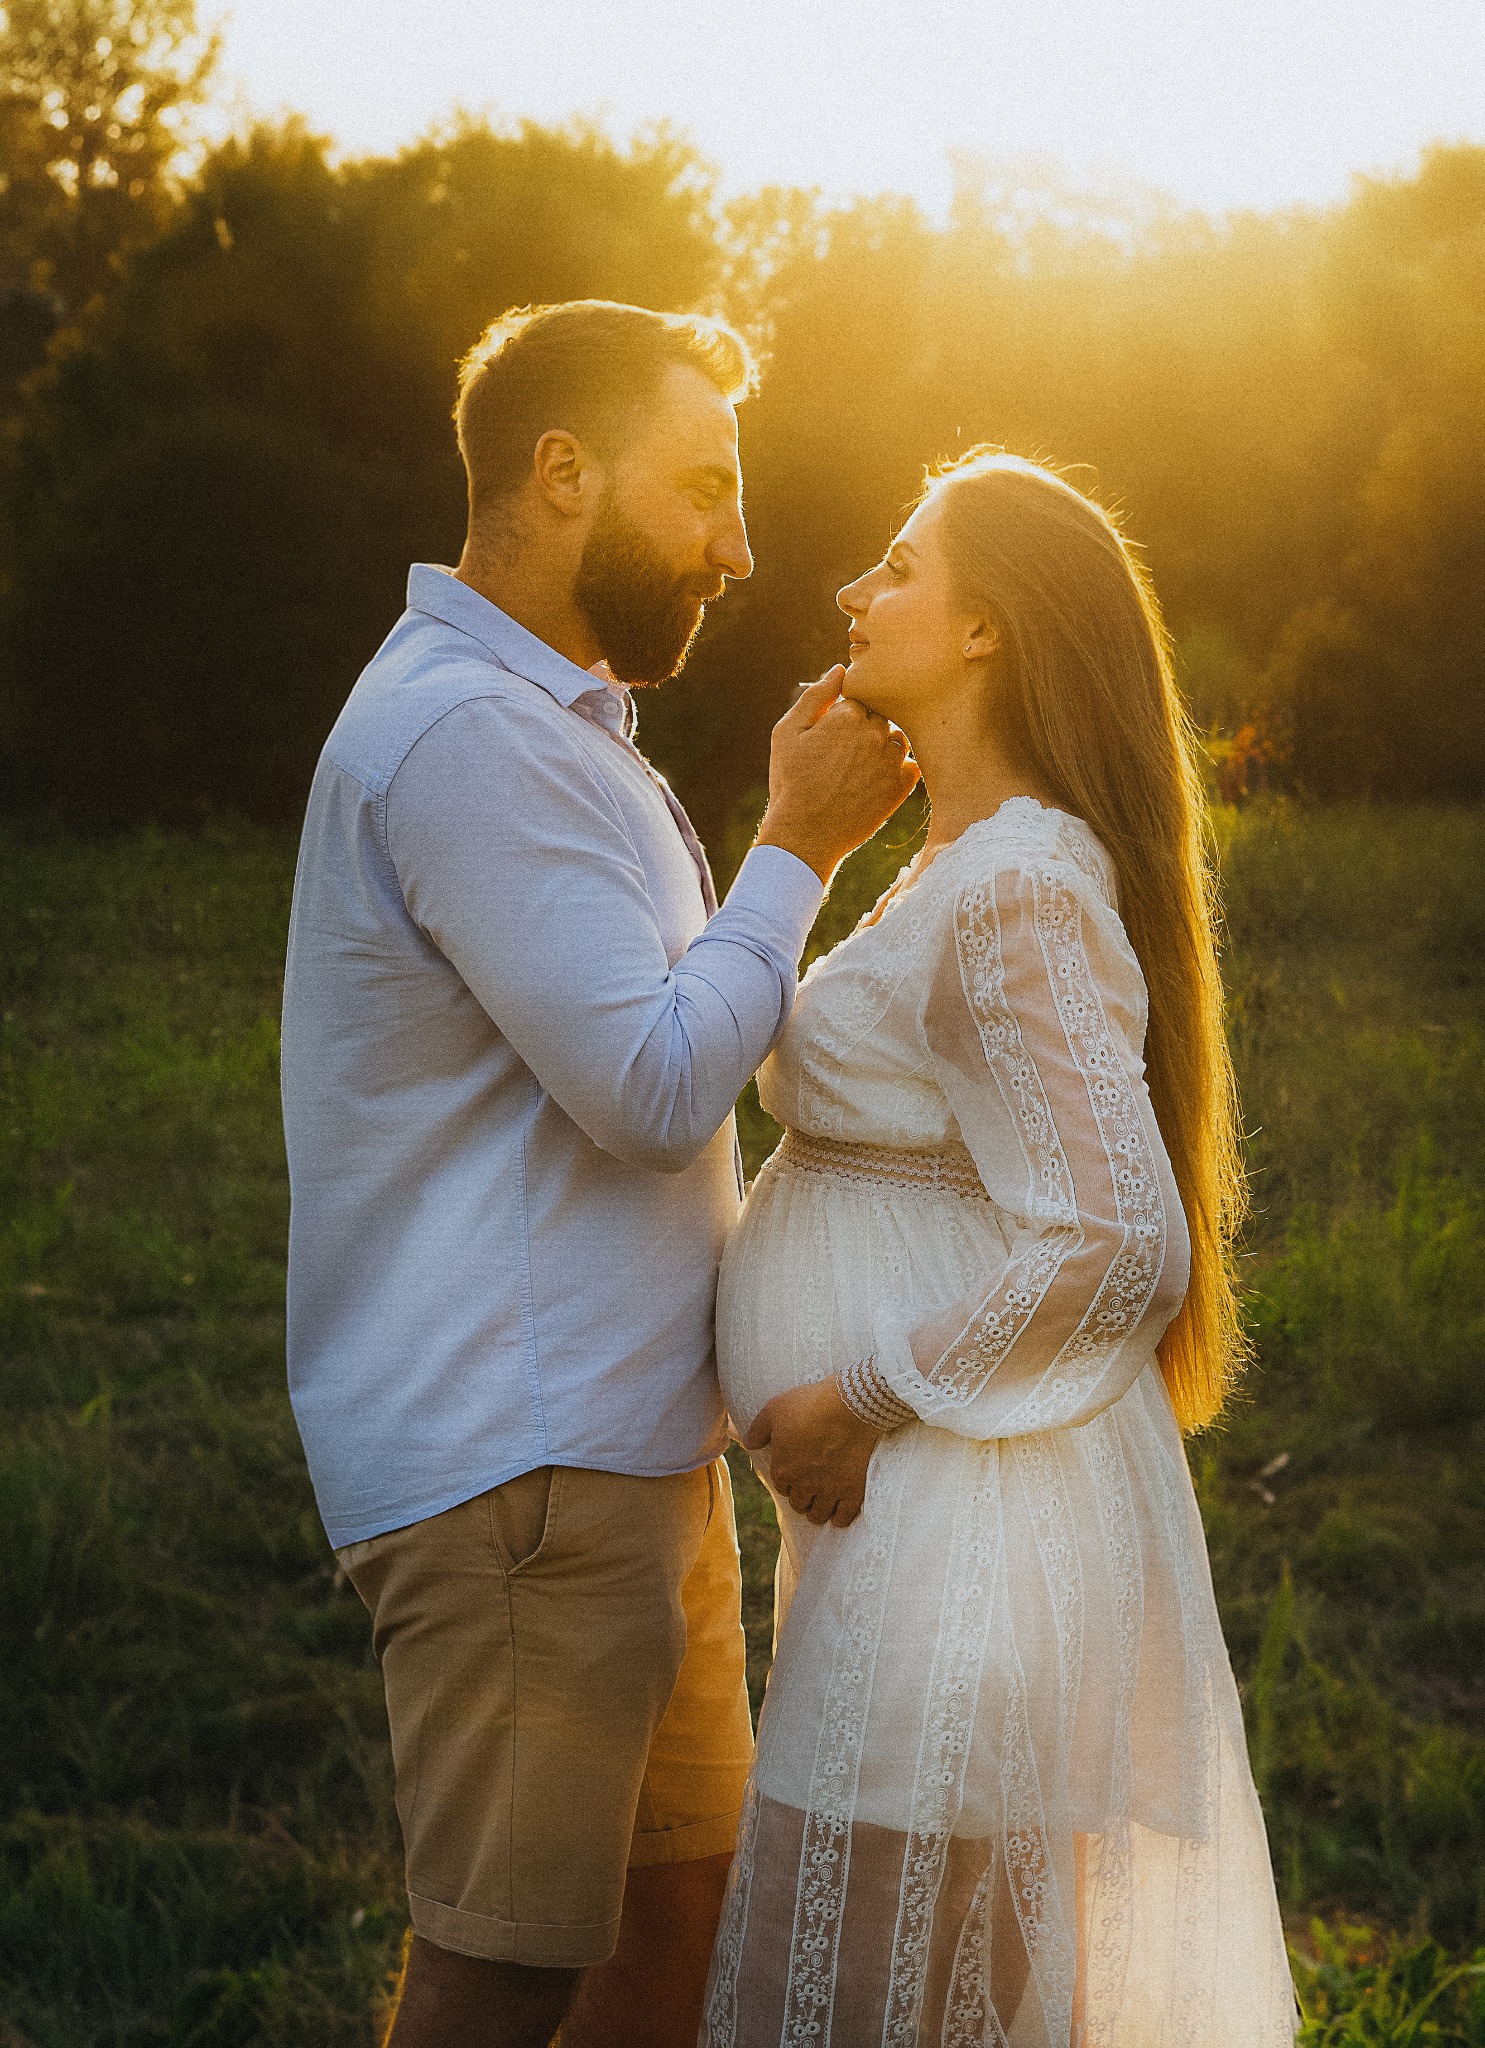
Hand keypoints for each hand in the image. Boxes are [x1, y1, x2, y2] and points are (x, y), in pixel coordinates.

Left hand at [743, 1377, 880, 1527]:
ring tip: (821, 1507)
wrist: (849, 1406)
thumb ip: (758, 1430)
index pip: (781, 1486)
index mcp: (783, 1469)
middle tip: (808, 1493)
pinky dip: (840, 1518)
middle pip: (799, 1503)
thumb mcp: (774, 1409)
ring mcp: (829, 1490)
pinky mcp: (853, 1490)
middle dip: (801, 1499)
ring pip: (819, 1514)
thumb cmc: (809, 1404)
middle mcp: (804, 1484)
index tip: (794, 1475)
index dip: (787, 1481)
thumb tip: (748, 1444)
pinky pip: (844, 1516)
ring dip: (817, 1512)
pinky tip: (838, 1515)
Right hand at [755, 667, 918, 885]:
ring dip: (883, 747)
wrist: (805, 833)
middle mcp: (874, 733)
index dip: (847, 715)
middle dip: (867, 728)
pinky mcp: (901, 786)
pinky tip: (875, 781)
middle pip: (882, 716)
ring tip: (859, 769)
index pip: (861, 698)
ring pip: (897, 738)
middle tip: (845, 754)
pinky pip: (910, 764)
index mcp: (846, 715)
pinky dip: (897, 769)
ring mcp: (890, 759)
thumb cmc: (790, 781)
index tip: (835, 734)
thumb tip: (841, 669)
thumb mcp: (788, 732)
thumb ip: (815, 697)